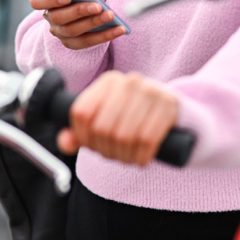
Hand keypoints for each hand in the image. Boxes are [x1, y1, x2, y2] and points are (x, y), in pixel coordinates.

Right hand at [30, 0, 125, 50]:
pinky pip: (89, 42)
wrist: (90, 1)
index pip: (37, 1)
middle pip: (59, 18)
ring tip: (110, 15)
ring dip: (94, 23)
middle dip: (79, 11)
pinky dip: (106, 35)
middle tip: (97, 6)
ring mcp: (60, 33)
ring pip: (74, 31)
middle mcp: (50, 18)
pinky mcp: (74, 43)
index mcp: (44, 0)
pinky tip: (120, 29)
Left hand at [57, 70, 178, 164]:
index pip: (81, 112)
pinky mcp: (168, 106)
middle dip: (105, 149)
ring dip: (123, 156)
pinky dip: (141, 156)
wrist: (174, 114)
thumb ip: (81, 133)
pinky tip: (141, 158)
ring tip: (127, 157)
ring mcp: (150, 91)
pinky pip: (147, 140)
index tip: (92, 146)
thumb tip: (65, 142)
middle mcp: (128, 82)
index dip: (83, 137)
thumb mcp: (105, 120)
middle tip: (113, 154)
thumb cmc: (133, 119)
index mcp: (108, 81)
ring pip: (124, 136)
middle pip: (102, 128)